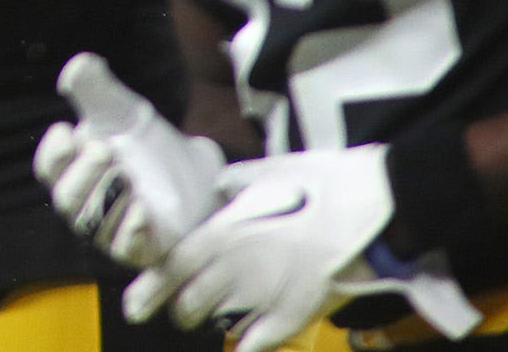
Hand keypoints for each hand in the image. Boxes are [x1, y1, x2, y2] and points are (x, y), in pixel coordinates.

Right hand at [36, 52, 224, 267]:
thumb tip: (79, 65)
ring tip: (129, 178)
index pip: (49, 168)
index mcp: (76, 171)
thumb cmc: (151, 149)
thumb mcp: (126, 114)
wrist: (199, 179)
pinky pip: (126, 248)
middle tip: (106, 149)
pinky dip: (132, 229)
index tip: (68, 129)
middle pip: (67, 198)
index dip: (54, 152)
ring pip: (94, 223)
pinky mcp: (141, 249)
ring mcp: (112, 230)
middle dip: (84, 173)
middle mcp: (88, 204)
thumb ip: (98, 90)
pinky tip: (144, 210)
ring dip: (109, 198)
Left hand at [122, 146, 478, 351]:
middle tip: (180, 309)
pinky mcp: (296, 314)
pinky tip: (239, 350)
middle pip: (189, 301)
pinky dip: (245, 348)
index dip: (149, 288)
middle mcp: (235, 267)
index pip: (171, 267)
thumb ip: (234, 185)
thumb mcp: (266, 173)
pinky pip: (258, 342)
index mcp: (224, 232)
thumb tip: (220, 190)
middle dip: (181, 308)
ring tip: (208, 319)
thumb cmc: (320, 184)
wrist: (374, 208)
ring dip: (210, 322)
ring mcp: (265, 295)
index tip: (134, 304)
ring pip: (219, 321)